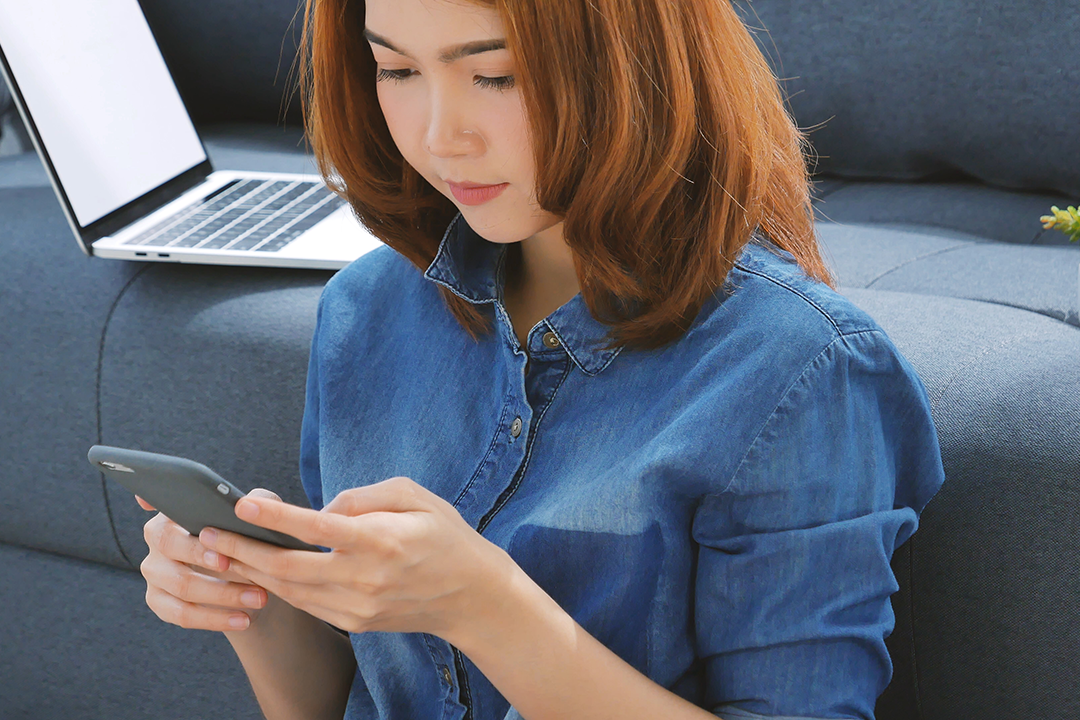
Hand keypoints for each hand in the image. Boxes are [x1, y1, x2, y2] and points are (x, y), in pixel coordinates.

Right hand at [137, 490, 278, 632]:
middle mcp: (157, 540)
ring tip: (258, 598)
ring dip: (223, 595)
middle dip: (206, 559)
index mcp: (175, 512)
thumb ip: (257, 502)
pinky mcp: (159, 601)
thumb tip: (247, 505)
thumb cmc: (247, 536)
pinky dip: (215, 619)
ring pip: (181, 586)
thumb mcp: (256, 517)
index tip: (217, 544)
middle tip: (238, 566)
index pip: (171, 516)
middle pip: (171, 547)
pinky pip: (182, 615)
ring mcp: (155, 573)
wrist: (247, 575)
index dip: (191, 534)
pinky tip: (243, 619)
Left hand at [198, 477, 513, 643]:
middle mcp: (365, 578)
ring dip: (251, 573)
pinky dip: (276, 588)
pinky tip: (256, 572)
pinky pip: (306, 604)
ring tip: (218, 553)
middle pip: (290, 568)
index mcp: (381, 541)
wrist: (471, 596)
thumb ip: (364, 496)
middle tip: (207, 533)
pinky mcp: (355, 622)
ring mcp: (358, 606)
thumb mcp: (415, 496)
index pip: (318, 528)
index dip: (277, 517)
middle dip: (243, 551)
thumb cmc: (444, 535)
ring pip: (290, 591)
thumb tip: (321, 509)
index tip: (243, 504)